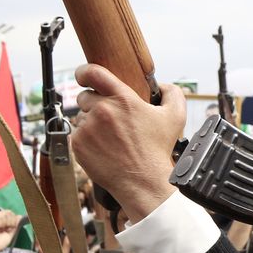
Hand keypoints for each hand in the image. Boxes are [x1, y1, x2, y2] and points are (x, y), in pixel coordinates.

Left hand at [72, 64, 184, 221]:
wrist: (143, 180)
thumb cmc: (158, 150)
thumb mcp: (175, 117)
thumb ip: (172, 93)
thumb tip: (161, 85)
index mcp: (123, 99)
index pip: (93, 72)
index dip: (84, 72)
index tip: (83, 76)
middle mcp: (102, 110)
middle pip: (84, 96)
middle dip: (94, 104)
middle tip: (109, 120)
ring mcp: (88, 127)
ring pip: (81, 117)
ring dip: (91, 123)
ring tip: (109, 138)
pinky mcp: (78, 144)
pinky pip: (76, 134)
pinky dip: (86, 140)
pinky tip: (102, 148)